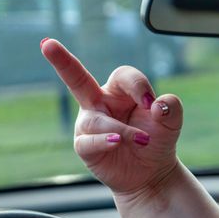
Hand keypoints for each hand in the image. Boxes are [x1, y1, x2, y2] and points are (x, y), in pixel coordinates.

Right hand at [41, 39, 182, 194]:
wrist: (150, 173)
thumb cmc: (156, 141)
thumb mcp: (171, 122)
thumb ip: (171, 108)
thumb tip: (158, 105)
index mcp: (118, 90)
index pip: (122, 75)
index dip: (138, 86)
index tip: (152, 104)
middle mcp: (98, 102)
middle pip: (77, 78)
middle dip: (61, 60)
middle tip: (47, 44)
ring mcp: (88, 124)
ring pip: (95, 121)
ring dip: (120, 129)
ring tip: (141, 139)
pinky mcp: (84, 147)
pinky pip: (87, 141)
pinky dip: (103, 141)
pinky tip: (117, 142)